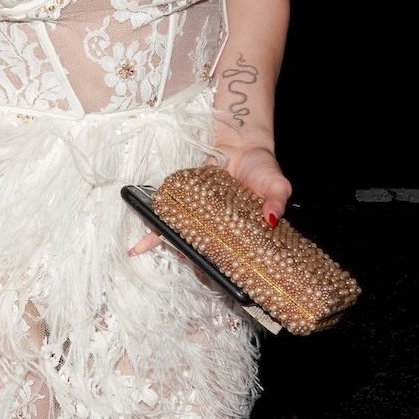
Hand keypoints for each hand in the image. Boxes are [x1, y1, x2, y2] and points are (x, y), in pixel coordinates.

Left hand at [127, 144, 292, 257]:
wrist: (240, 141)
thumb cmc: (261, 166)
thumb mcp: (277, 184)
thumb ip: (277, 200)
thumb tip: (271, 218)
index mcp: (240, 231)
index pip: (231, 256)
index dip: (223, 268)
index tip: (217, 277)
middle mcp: (218, 227)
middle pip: (205, 252)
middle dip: (197, 264)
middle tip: (194, 271)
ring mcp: (200, 216)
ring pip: (185, 239)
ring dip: (175, 250)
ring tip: (168, 259)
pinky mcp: (184, 202)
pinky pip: (168, 220)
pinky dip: (154, 234)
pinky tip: (140, 247)